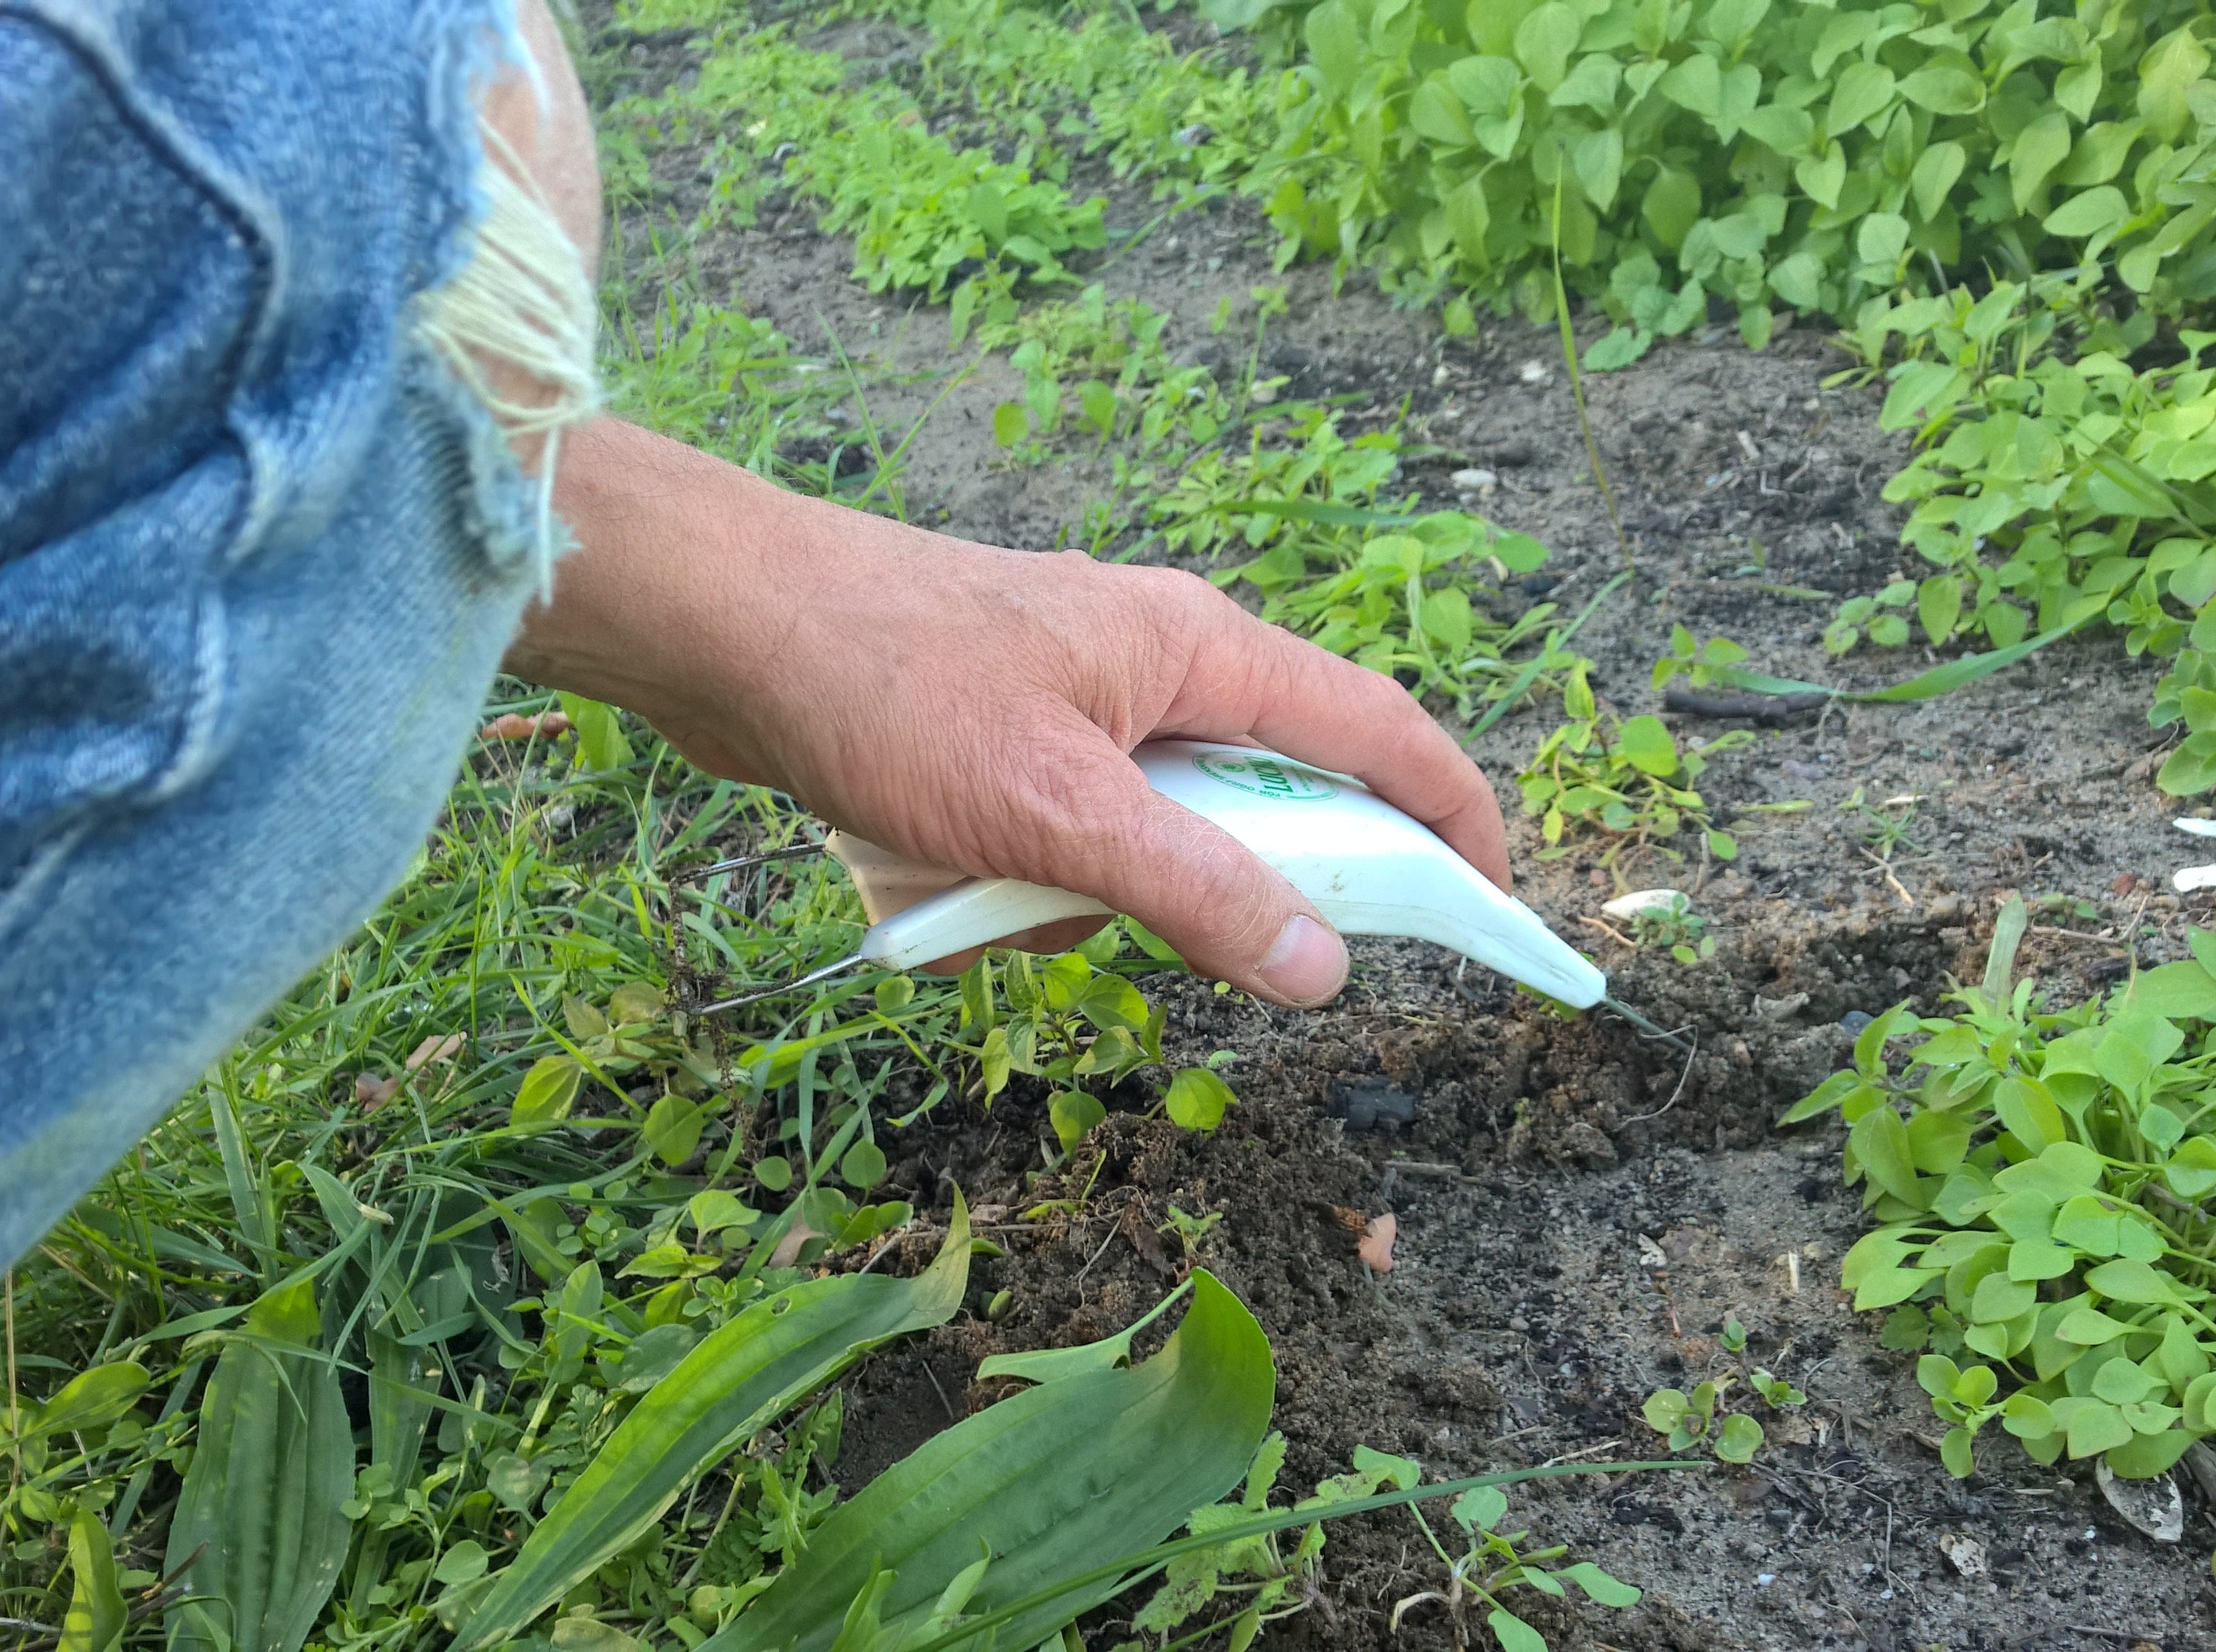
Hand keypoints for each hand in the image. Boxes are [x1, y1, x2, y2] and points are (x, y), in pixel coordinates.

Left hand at [506, 419, 1509, 1006]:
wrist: (718, 625)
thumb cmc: (886, 686)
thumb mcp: (1058, 812)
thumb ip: (1197, 890)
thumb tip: (1322, 966)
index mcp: (1198, 648)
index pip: (1377, 729)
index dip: (1452, 814)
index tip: (1498, 903)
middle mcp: (1153, 659)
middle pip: (1256, 795)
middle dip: (1208, 886)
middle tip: (1161, 937)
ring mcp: (1075, 696)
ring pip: (1144, 834)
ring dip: (1081, 895)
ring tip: (980, 886)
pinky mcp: (1005, 733)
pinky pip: (1062, 835)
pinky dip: (1015, 878)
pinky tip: (928, 874)